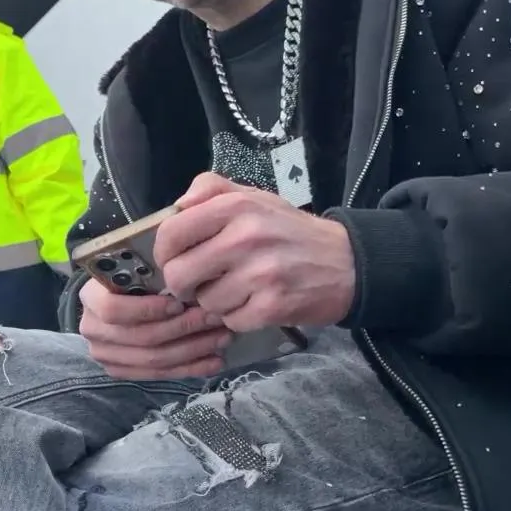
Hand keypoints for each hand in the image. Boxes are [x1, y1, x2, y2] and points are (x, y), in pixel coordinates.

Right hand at [78, 278, 233, 379]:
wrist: (114, 300)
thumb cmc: (132, 277)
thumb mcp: (137, 266)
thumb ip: (154, 272)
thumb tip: (189, 277)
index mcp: (91, 298)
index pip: (113, 310)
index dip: (148, 309)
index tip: (179, 303)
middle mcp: (93, 330)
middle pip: (142, 337)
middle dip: (184, 328)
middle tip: (215, 318)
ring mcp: (105, 355)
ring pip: (154, 359)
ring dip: (193, 349)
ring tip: (222, 337)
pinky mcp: (121, 372)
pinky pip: (159, 375)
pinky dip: (190, 368)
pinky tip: (214, 361)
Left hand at [153, 173, 355, 332]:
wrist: (346, 262)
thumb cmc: (288, 229)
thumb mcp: (253, 196)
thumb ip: (210, 190)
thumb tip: (177, 206)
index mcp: (235, 206)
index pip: (171, 234)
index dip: (164, 252)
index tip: (174, 259)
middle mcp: (246, 238)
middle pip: (179, 275)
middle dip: (184, 284)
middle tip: (201, 281)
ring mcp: (260, 274)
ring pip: (204, 302)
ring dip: (215, 301)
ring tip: (237, 288)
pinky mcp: (273, 307)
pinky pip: (230, 321)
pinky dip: (238, 317)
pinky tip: (254, 302)